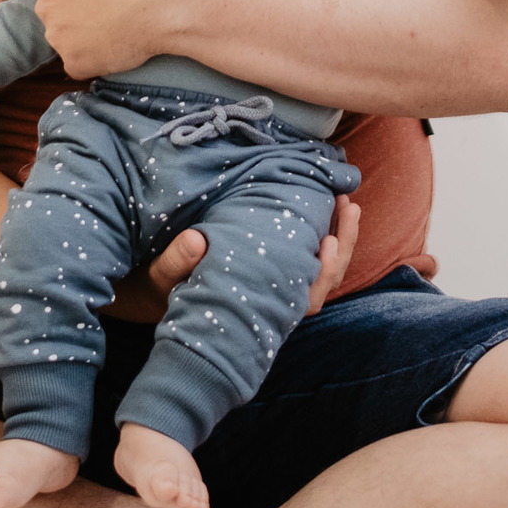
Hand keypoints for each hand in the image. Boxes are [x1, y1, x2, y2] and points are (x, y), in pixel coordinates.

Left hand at [0, 0, 184, 77]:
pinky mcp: (77, 62)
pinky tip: (116, 44)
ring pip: (65, 37)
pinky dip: (93, 57)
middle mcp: (47, 7)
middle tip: (104, 2)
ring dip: (82, 33)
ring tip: (115, 22)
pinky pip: (80, 62)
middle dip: (69, 8)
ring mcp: (60, 37)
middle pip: (50, 11)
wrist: (167, 0)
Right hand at [100, 191, 360, 324]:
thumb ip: (177, 262)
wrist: (160, 293)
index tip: (326, 242)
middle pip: (324, 283)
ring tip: (345, 200)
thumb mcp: (164, 275)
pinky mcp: (276, 270)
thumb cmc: (166, 287)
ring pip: (324, 272)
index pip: (304, 300)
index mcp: (257, 307)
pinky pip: (311, 258)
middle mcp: (274, 301)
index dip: (322, 275)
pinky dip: (325, 235)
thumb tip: (196, 240)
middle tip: (347, 205)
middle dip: (343, 246)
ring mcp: (278, 287)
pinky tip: (328, 207)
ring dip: (340, 237)